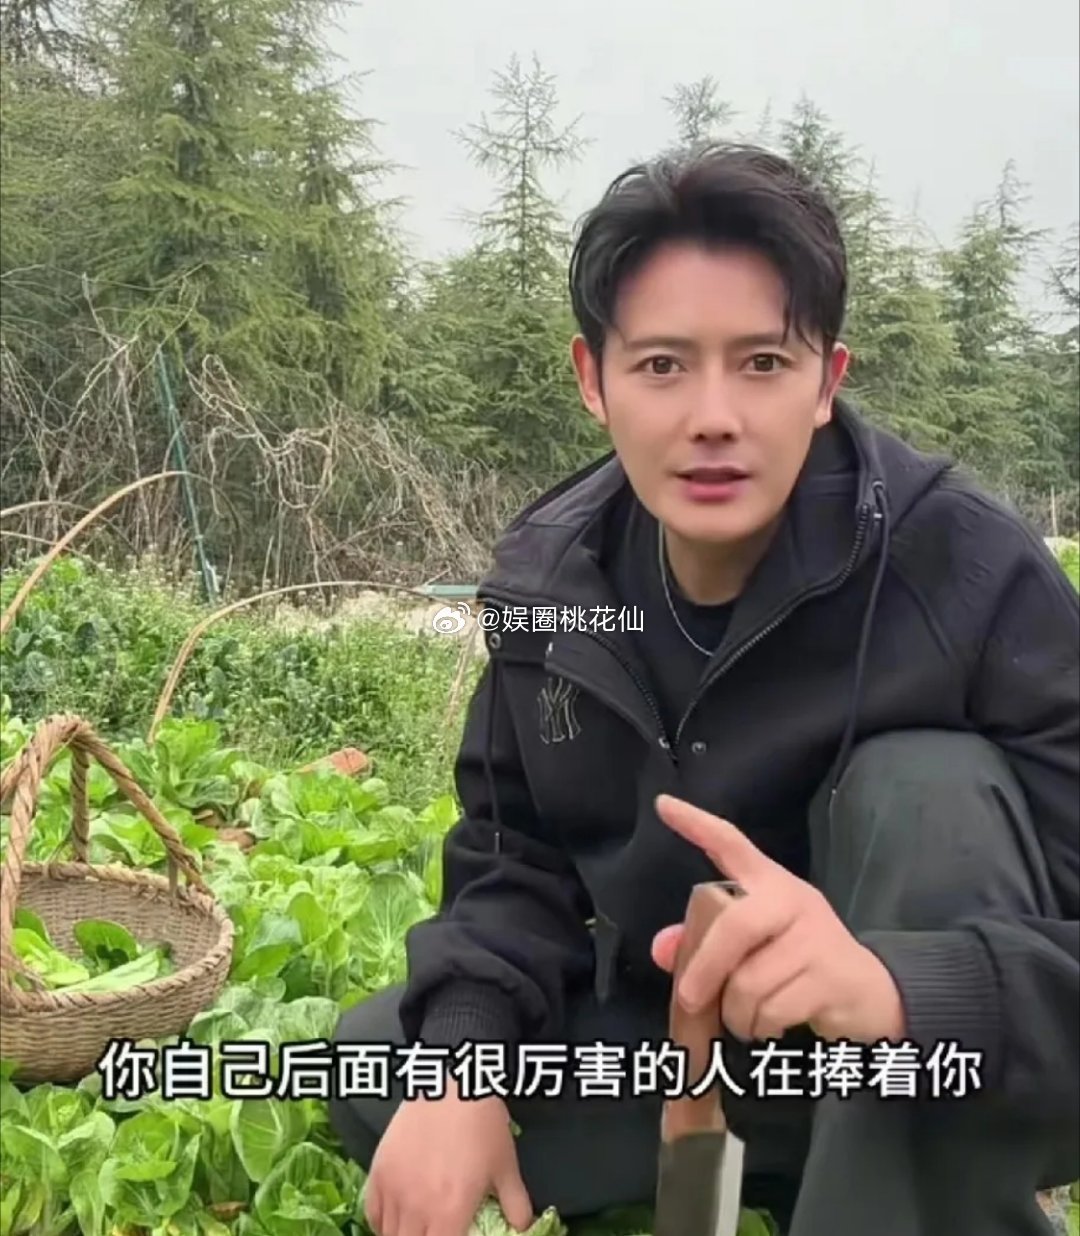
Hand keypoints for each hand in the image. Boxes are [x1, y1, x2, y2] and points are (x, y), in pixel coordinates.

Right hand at [364, 1075, 532, 1235]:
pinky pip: (372, 1213)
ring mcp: (393, 1189)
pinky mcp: (378, 1170)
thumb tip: (522, 1227)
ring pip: (389, 1235)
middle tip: (434, 1232)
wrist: (455, 1084)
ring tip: (417, 1229)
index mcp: (449, 1214)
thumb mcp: (506, 1168)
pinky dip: (381, 1223)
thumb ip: (516, 1205)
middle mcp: (416, 1208)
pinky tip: (395, 1218)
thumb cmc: (483, 1126)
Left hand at [650, 794, 906, 1044]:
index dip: (696, 825)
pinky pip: (773, 1009)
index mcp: (769, 884)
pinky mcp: (831, 977)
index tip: (664, 805)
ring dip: (737, 1012)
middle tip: (690, 998)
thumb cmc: (799, 963)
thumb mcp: (755, 946)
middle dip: (704, 967)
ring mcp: (815, 937)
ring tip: (745, 1017)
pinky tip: (770, 1026)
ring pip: (749, 981)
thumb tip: (662, 950)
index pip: (732, 843)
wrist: (871, 994)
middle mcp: (792, 901)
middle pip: (734, 925)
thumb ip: (706, 943)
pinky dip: (761, 1027)